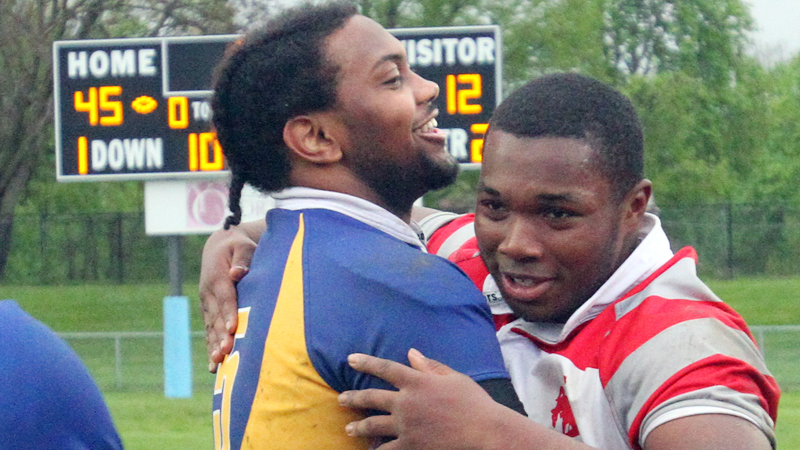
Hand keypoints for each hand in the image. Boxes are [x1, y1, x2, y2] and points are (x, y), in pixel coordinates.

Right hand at [199, 223, 258, 371]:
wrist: (218, 246)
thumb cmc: (237, 246)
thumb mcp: (242, 245)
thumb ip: (242, 258)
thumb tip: (237, 272)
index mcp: (218, 277)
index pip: (225, 298)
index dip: (229, 313)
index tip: (233, 328)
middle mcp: (209, 292)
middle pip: (216, 317)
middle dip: (221, 335)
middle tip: (226, 353)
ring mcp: (207, 303)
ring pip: (210, 327)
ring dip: (213, 346)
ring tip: (218, 364)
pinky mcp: (208, 311)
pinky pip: (209, 331)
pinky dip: (210, 348)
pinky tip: (214, 366)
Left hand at [338, 349, 507, 449]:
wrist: (485, 429)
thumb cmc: (473, 401)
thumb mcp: (453, 377)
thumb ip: (429, 366)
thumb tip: (411, 353)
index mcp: (417, 381)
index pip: (385, 369)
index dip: (367, 362)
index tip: (351, 359)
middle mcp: (406, 402)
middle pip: (372, 397)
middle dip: (354, 397)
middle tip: (341, 399)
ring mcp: (406, 425)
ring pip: (373, 424)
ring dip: (358, 426)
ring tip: (348, 428)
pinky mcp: (412, 445)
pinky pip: (388, 449)